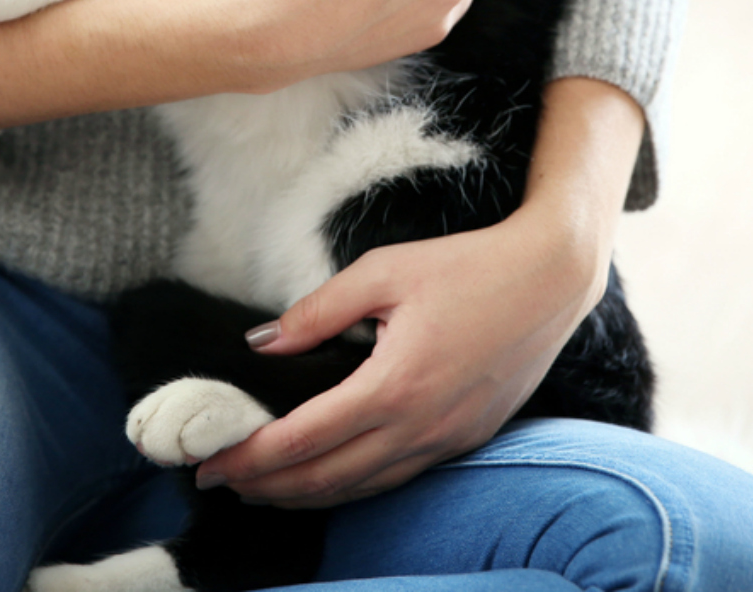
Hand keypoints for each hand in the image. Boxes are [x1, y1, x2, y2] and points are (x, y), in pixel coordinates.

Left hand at [193, 78, 643, 506]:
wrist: (551, 279)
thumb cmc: (465, 266)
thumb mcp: (382, 271)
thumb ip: (316, 311)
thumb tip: (261, 342)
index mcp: (394, 385)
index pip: (304, 439)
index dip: (251, 456)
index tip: (210, 461)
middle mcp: (421, 427)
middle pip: (327, 477)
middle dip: (266, 486)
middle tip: (219, 479)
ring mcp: (447, 440)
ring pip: (362, 487)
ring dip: (305, 494)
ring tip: (261, 487)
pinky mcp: (465, 439)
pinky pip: (396, 477)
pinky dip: (350, 486)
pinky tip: (326, 477)